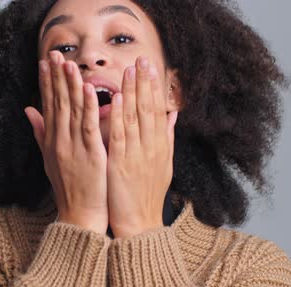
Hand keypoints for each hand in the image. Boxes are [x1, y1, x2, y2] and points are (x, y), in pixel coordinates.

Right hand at [25, 51, 108, 233]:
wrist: (78, 216)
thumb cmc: (68, 187)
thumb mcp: (49, 158)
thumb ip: (40, 132)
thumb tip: (28, 110)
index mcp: (52, 140)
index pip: (48, 105)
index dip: (46, 82)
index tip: (45, 62)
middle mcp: (59, 141)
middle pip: (57, 103)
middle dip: (56, 77)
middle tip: (55, 53)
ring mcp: (73, 147)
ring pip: (71, 111)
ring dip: (70, 86)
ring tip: (68, 63)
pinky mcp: (90, 155)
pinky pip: (88, 127)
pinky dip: (88, 107)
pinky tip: (88, 89)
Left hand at [107, 57, 178, 237]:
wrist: (140, 224)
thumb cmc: (147, 194)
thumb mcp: (163, 164)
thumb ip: (166, 137)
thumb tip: (172, 115)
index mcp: (160, 146)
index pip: (157, 110)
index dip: (153, 87)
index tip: (150, 67)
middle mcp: (151, 148)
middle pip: (149, 109)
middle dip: (145, 83)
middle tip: (141, 59)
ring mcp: (137, 155)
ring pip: (135, 118)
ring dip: (132, 93)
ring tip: (130, 70)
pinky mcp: (122, 165)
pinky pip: (121, 137)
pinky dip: (120, 117)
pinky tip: (118, 99)